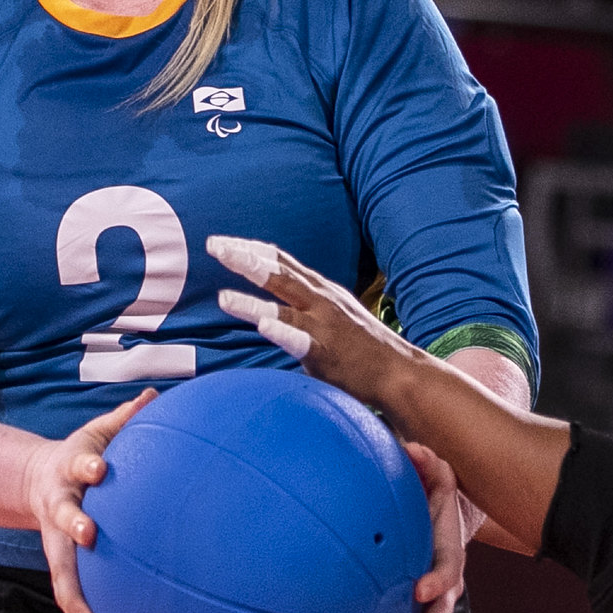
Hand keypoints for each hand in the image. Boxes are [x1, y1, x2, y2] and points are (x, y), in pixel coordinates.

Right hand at [22, 387, 157, 612]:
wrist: (40, 478)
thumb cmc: (85, 453)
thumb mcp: (98, 430)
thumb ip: (125, 416)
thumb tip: (155, 395)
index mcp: (72, 467)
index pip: (80, 462)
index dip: (88, 464)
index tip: (99, 468)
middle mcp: (60, 504)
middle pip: (63, 515)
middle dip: (74, 524)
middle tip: (89, 534)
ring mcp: (57, 535)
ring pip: (60, 567)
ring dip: (73, 593)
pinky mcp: (61, 558)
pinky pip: (67, 588)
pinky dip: (79, 610)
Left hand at [208, 235, 418, 404]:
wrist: (397, 371)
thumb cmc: (362, 345)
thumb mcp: (334, 312)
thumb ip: (306, 303)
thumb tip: (274, 302)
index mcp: (320, 290)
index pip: (282, 261)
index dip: (252, 248)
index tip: (224, 241)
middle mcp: (321, 300)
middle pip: (278, 273)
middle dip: (245, 258)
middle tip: (214, 246)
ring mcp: (324, 325)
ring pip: (283, 306)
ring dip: (253, 301)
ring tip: (223, 296)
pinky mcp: (326, 352)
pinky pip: (299, 340)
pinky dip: (281, 330)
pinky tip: (263, 325)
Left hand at [360, 442, 465, 612]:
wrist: (441, 521)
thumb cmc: (431, 499)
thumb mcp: (435, 476)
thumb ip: (427, 463)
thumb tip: (414, 449)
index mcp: (448, 554)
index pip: (448, 570)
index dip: (437, 581)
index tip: (419, 590)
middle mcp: (443, 588)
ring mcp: (429, 610)